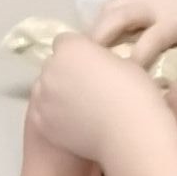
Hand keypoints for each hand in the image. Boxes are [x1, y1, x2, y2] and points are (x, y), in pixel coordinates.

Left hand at [30, 34, 167, 166]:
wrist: (129, 133)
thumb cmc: (135, 93)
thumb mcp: (123, 63)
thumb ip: (100, 60)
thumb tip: (96, 67)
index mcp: (72, 48)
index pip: (66, 42)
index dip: (78, 53)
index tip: (92, 65)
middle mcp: (51, 68)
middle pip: (53, 65)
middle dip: (65, 72)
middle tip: (86, 88)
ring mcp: (43, 96)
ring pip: (44, 89)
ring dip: (57, 94)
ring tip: (79, 109)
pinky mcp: (41, 122)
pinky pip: (42, 113)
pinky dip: (53, 116)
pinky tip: (72, 124)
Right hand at [92, 0, 176, 97]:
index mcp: (171, 22)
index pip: (143, 47)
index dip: (131, 68)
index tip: (124, 86)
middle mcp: (148, 6)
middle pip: (112, 23)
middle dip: (96, 44)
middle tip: (86, 67)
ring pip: (105, 11)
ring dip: (94, 31)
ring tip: (88, 54)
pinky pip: (111, 4)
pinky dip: (102, 20)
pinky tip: (100, 36)